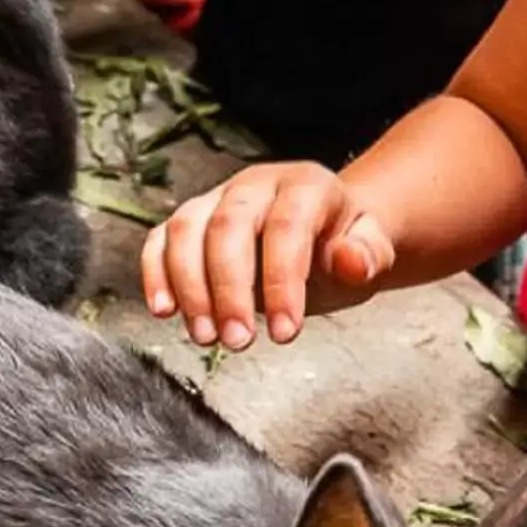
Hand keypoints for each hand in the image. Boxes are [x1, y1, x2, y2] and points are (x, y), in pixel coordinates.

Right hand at [140, 161, 397, 350]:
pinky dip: (156, 274)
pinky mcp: (190, 221)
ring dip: (190, 288)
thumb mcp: (371, 252)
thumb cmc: (344, 245)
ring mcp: (216, 199)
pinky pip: (160, 239)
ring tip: (207, 337)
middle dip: (229, 290)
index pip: (286, 227)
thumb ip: (366, 256)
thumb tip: (352, 260)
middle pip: (228, 227)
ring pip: (186, 230)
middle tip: (239, 341)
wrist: (325, 234)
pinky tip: (164, 310)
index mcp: (305, 185)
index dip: (281, 281)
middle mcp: (254, 185)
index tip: (285, 333)